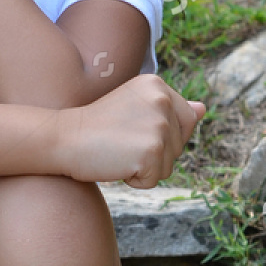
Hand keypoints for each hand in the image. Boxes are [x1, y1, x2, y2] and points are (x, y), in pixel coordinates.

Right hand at [55, 75, 205, 187]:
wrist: (63, 138)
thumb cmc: (95, 127)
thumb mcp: (134, 108)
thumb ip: (170, 109)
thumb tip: (203, 109)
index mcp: (158, 85)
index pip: (186, 121)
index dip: (160, 135)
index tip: (128, 129)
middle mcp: (162, 101)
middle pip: (179, 146)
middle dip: (153, 153)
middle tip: (120, 142)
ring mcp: (159, 126)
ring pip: (169, 165)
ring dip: (144, 168)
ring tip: (118, 152)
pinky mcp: (151, 152)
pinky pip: (154, 180)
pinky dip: (135, 180)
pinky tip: (116, 164)